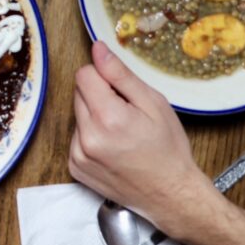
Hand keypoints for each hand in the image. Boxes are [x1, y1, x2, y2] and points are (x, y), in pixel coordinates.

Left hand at [69, 41, 215, 235]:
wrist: (170, 195)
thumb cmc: (168, 150)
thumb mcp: (153, 103)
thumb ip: (120, 74)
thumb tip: (98, 49)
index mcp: (107, 118)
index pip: (84, 74)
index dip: (103, 77)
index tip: (121, 90)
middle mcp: (87, 137)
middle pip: (79, 93)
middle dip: (99, 96)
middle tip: (126, 113)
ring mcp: (78, 155)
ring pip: (77, 115)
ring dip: (94, 117)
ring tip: (121, 133)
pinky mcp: (75, 167)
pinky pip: (76, 137)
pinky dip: (91, 137)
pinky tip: (112, 148)